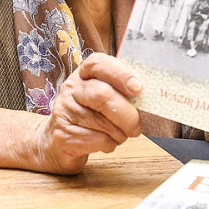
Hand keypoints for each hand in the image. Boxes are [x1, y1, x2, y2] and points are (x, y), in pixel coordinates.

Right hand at [30, 53, 142, 173]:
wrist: (58, 141)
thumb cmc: (91, 116)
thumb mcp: (105, 97)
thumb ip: (123, 93)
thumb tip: (150, 99)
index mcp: (84, 74)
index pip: (98, 63)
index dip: (121, 74)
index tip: (138, 88)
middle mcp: (71, 88)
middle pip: (102, 95)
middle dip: (127, 115)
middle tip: (136, 127)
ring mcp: (64, 111)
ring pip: (102, 123)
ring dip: (119, 134)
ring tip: (118, 135)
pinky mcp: (62, 134)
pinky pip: (96, 140)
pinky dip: (109, 145)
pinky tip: (105, 143)